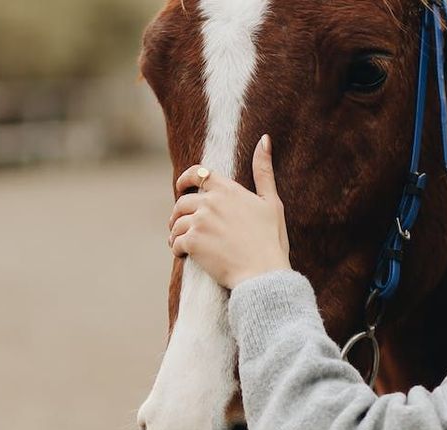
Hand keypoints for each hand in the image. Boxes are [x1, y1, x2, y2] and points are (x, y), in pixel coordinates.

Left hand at [168, 134, 290, 288]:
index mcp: (228, 190)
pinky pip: (175, 242)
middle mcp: (211, 202)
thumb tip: (265, 139)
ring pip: (176, 224)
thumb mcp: (272, 203)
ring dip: (176, 234)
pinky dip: (177, 249)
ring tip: (183, 245)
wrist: (263, 273)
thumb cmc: (270, 240)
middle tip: (182, 227)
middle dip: (180, 215)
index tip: (180, 188)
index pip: (197, 173)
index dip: (185, 179)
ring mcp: (200, 221)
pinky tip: (185, 255)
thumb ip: (264, 171)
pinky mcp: (192, 242)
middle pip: (183, 203)